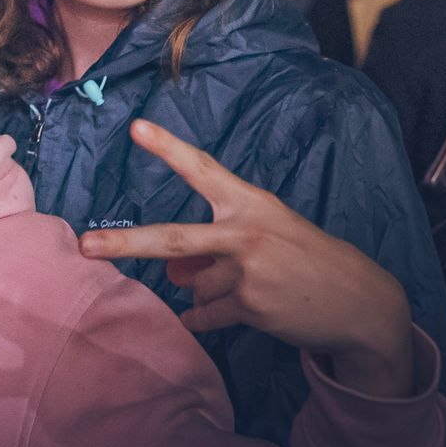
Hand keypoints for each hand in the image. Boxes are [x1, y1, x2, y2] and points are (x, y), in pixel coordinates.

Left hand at [79, 120, 415, 397]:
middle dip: (124, 243)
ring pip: (195, 285)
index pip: (203, 170)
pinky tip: (240, 313)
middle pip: (173, 239)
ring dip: (211, 292)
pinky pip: (205, 316)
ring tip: (254, 288)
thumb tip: (173, 277)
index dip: (169, 148)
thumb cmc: (307, 261)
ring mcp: (247, 272)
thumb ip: (216, 247)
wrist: (361, 304)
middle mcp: (245, 234)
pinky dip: (207, 319)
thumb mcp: (267, 237)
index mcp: (251, 203)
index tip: (136, 127)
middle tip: (84, 246)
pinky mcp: (250, 307)